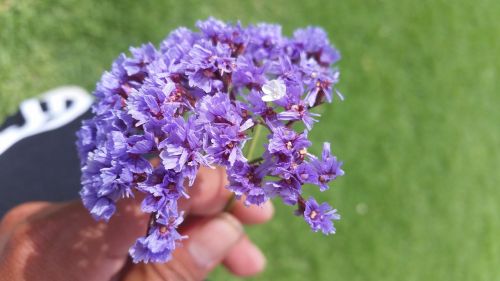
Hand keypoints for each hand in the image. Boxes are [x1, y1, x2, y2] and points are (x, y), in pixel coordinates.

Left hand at [0, 166, 273, 280]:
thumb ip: (173, 271)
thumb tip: (226, 231)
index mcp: (58, 250)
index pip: (136, 196)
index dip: (194, 186)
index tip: (242, 198)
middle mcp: (50, 222)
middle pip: (146, 193)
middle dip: (207, 207)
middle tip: (257, 220)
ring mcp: (52, 221)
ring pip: (141, 203)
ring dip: (193, 223)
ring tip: (241, 255)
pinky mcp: (63, 226)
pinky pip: (124, 215)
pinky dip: (163, 231)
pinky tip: (198, 245)